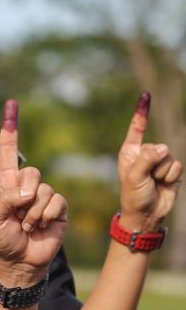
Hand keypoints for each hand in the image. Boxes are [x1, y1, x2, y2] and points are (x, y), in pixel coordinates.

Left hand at [0, 100, 66, 285]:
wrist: (20, 260)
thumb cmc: (2, 238)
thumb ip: (6, 199)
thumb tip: (29, 191)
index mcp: (6, 183)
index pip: (8, 152)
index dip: (10, 130)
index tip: (11, 105)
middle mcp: (26, 185)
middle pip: (31, 171)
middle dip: (23, 194)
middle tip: (17, 213)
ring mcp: (43, 195)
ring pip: (43, 189)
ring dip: (32, 212)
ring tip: (26, 225)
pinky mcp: (58, 207)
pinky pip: (56, 201)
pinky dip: (45, 215)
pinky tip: (40, 226)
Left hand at [117, 92, 183, 231]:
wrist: (147, 213)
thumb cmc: (134, 195)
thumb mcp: (135, 177)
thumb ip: (147, 160)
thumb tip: (163, 148)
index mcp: (130, 152)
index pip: (137, 128)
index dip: (142, 112)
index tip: (146, 95)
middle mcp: (145, 153)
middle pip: (158, 146)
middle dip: (154, 163)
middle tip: (146, 178)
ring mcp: (159, 161)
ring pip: (170, 156)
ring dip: (163, 172)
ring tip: (154, 182)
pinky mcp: (171, 170)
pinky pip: (178, 166)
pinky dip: (171, 176)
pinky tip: (164, 184)